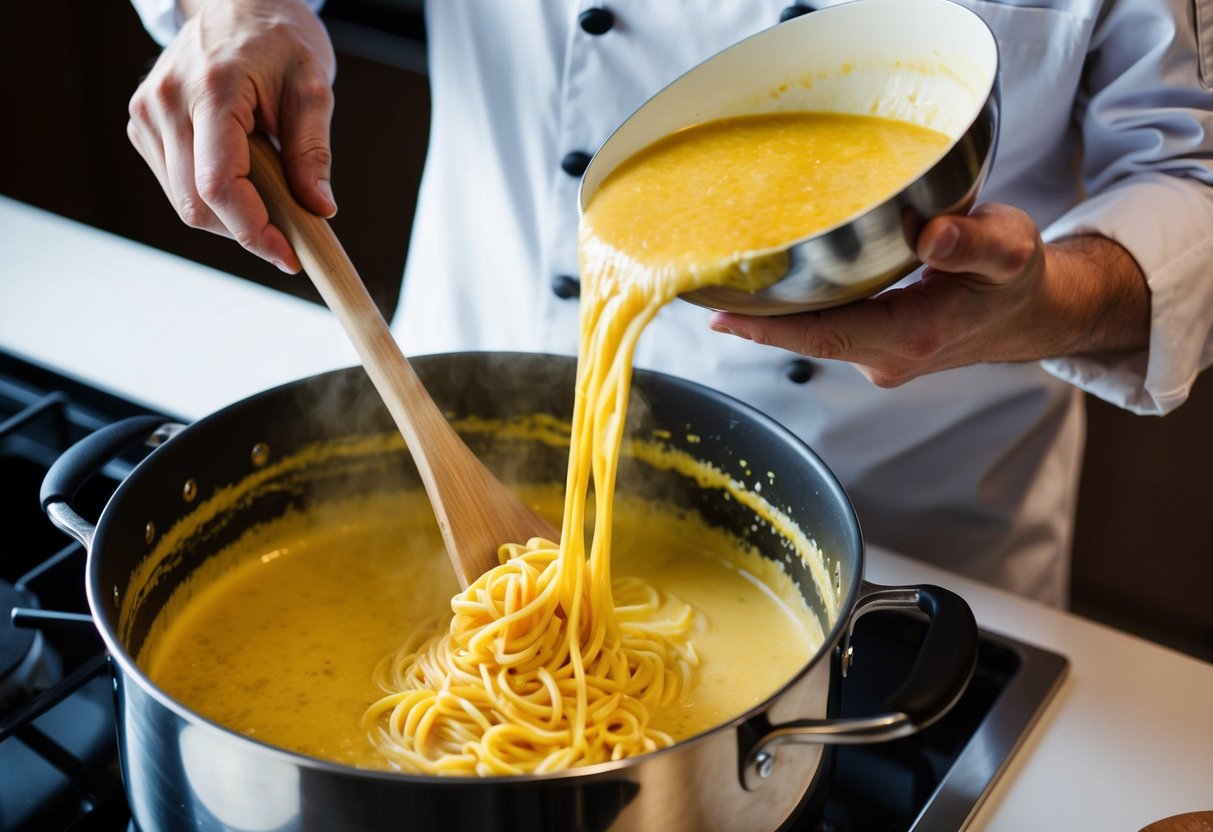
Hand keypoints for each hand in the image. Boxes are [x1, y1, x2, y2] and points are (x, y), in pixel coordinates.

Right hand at [126, 0, 336, 272]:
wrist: (236, 4)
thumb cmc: (278, 40)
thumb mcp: (312, 87)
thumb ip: (312, 151)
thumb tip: (319, 208)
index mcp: (212, 90)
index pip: (219, 184)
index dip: (254, 231)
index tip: (290, 255)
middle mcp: (167, 103)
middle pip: (197, 204)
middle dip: (247, 231)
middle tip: (291, 235)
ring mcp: (148, 114)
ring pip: (184, 203)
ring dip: (230, 218)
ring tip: (270, 194)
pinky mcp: (143, 126)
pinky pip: (176, 186)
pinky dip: (213, 199)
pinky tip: (242, 179)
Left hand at [709, 203, 1149, 386]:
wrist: (1030, 315)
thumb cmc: (1017, 278)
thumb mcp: (1011, 249)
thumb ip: (976, 243)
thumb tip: (931, 235)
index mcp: (916, 334)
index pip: (828, 334)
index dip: (772, 330)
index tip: (722, 317)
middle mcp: (888, 357)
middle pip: (806, 340)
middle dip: (751, 322)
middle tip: (696, 290)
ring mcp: (878, 359)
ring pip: (812, 338)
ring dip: (766, 320)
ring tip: (714, 286)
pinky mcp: (874, 350)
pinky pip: (824, 332)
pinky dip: (792, 316)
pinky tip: (763, 293)